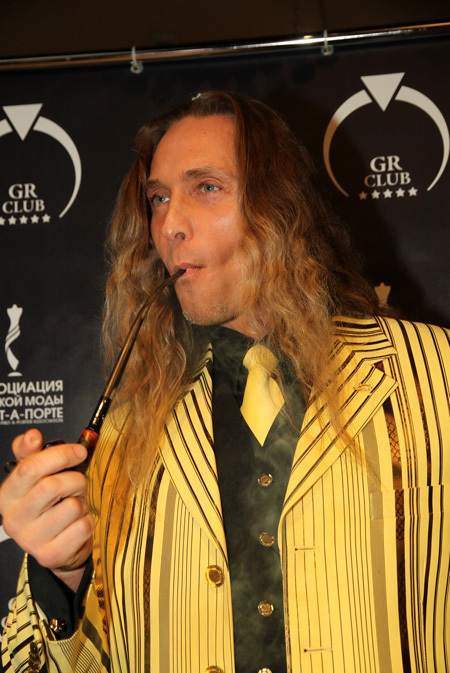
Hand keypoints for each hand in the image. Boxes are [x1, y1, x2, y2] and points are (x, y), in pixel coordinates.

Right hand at [0, 429, 93, 588]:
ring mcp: (31, 540)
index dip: (60, 454)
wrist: (56, 545)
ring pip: (72, 506)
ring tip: (73, 507)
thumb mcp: (36, 478)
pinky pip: (83, 526)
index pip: (30, 467)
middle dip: (75, 480)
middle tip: (77, 483)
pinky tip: (76, 524)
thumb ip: (31, 454)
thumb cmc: (48, 505)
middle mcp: (14, 519)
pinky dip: (87, 521)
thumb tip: (31, 436)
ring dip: (81, 502)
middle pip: (53, 485)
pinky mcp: (51, 554)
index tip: (79, 451)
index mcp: (7, 496)